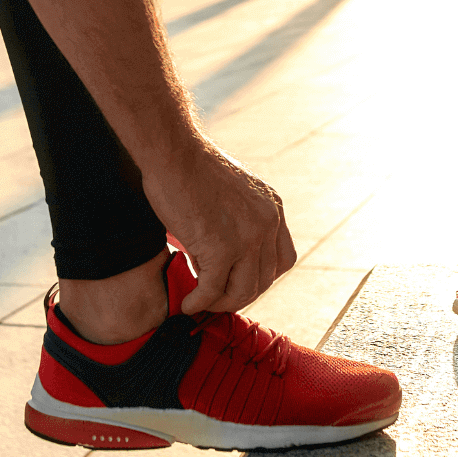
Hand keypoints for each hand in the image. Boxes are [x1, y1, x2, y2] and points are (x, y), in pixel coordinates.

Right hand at [143, 138, 295, 314]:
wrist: (174, 153)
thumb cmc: (192, 168)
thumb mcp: (234, 192)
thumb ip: (240, 221)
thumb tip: (225, 260)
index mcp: (273, 209)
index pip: (283, 260)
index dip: (261, 278)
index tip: (238, 282)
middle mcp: (267, 224)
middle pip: (265, 280)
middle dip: (239, 294)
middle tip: (214, 297)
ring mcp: (247, 238)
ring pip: (242, 291)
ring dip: (220, 303)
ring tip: (200, 301)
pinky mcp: (221, 249)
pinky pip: (212, 290)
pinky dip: (199, 302)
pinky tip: (187, 303)